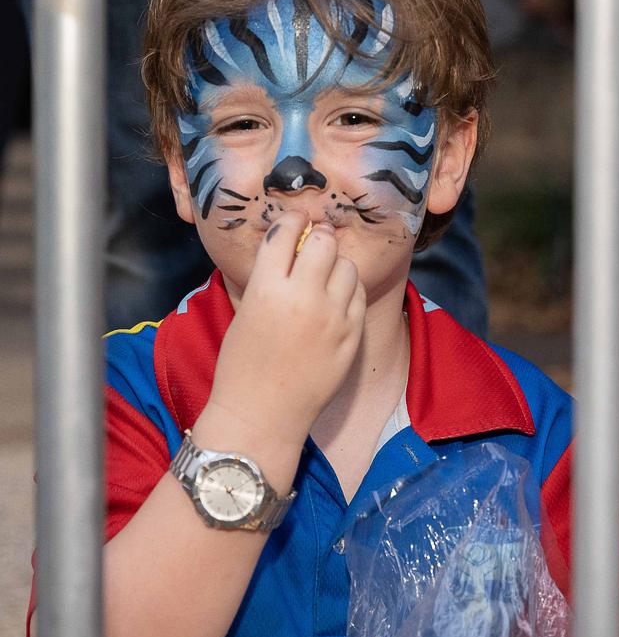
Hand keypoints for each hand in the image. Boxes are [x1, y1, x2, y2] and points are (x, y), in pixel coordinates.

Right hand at [206, 210, 365, 445]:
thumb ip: (267, 276)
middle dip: (317, 237)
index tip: (294, 221)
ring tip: (324, 274)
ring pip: (347, 266)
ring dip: (335, 264)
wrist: (262, 415)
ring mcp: (333, 318)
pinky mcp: (352, 336)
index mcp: (267, 289)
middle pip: (323, 243)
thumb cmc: (242, 364)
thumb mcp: (245, 310)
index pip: (286, 232)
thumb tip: (287, 243)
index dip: (291, 221)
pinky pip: (358, 295)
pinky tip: (335, 298)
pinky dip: (348, 290)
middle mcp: (304, 298)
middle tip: (314, 243)